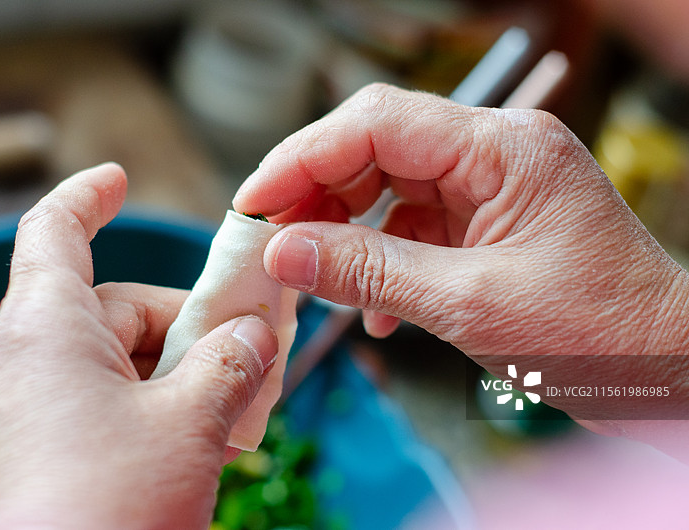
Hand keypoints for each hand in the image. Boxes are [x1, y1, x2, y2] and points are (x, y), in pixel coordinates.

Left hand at [0, 163, 278, 528]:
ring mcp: (35, 408)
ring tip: (238, 409)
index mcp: (46, 330)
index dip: (88, 196)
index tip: (118, 179)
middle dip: (192, 324)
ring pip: (123, 359)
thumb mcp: (190, 423)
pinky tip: (206, 438)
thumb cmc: (108, 513)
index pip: (55, 231)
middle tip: (253, 353)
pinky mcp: (47, 449)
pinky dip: (160, 406)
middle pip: (120, 306)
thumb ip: (231, 362)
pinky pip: (109, 401)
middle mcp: (30, 361)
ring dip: (186, 373)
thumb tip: (256, 333)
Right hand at [233, 84, 688, 458]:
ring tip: (311, 276)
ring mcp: (490, 187)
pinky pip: (412, 227)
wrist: (666, 371)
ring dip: (344, 232)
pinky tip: (375, 309)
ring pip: (387, 188)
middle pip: (376, 148)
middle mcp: (495, 152)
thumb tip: (284, 251)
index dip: (303, 158)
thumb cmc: (599, 333)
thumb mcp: (471, 304)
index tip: (253, 203)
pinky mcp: (486, 222)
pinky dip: (381, 263)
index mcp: (502, 147)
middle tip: (271, 241)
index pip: (377, 123)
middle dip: (316, 193)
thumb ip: (370, 272)